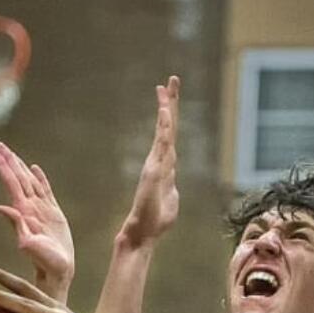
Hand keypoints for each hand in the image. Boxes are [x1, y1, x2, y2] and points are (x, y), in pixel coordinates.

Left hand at [0, 142, 74, 302]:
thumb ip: (16, 225)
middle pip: (18, 179)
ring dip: (21, 167)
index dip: (4, 169)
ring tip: (12, 153)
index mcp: (25, 211)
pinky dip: (40, 178)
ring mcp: (42, 210)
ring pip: (30, 183)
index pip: (13, 184)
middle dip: (9, 162)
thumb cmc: (44, 261)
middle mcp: (31, 208)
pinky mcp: (53, 213)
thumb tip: (0, 208)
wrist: (57, 270)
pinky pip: (46, 191)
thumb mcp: (29, 244)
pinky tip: (35, 169)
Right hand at [119, 77, 180, 248]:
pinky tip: (165, 112)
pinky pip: (160, 145)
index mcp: (164, 165)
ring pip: (164, 131)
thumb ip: (170, 188)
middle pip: (167, 126)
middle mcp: (158, 159)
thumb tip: (171, 182)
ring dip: (166, 108)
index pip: (169, 135)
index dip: (170, 116)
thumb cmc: (155, 220)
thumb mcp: (170, 200)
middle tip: (171, 80)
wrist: (141, 232)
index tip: (169, 97)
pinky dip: (163, 127)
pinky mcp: (153, 171)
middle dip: (169, 102)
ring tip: (166, 87)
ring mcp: (155, 163)